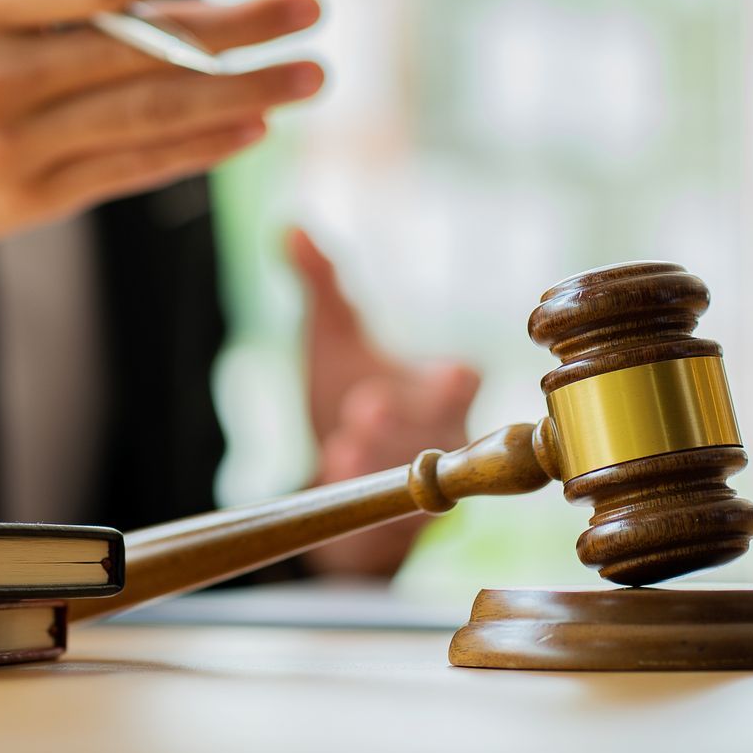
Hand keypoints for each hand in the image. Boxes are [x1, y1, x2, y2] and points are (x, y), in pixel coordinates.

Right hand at [0, 0, 322, 259]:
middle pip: (142, 48)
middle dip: (240, 28)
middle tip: (311, 8)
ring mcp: (11, 145)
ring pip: (151, 114)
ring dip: (244, 94)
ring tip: (309, 74)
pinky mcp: (28, 200)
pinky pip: (132, 168)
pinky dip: (198, 147)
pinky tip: (251, 124)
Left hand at [289, 227, 480, 575]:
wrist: (335, 468)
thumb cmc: (349, 388)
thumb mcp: (332, 336)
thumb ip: (321, 284)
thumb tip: (290, 226)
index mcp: (440, 386)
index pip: (463, 381)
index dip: (451, 381)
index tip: (442, 372)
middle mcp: (444, 435)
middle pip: (439, 432)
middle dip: (402, 421)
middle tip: (364, 406)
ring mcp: (430, 484)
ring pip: (419, 478)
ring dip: (380, 459)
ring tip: (342, 445)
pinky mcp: (404, 525)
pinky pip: (393, 519)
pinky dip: (365, 498)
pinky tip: (333, 475)